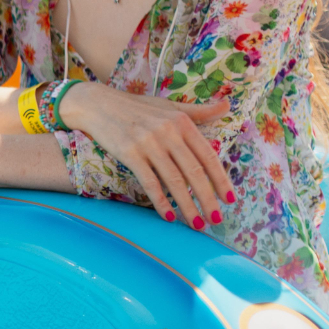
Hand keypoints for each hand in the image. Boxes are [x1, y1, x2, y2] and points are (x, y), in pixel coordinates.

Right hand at [59, 82, 232, 230]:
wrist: (98, 104)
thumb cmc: (137, 108)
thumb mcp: (169, 107)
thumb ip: (199, 111)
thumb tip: (228, 105)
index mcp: (181, 122)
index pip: (207, 156)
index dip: (220, 179)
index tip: (230, 199)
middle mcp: (168, 132)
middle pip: (194, 172)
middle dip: (208, 199)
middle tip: (216, 220)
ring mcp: (148, 143)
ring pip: (175, 181)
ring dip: (188, 206)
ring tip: (196, 224)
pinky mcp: (129, 153)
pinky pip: (150, 183)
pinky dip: (161, 202)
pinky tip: (169, 216)